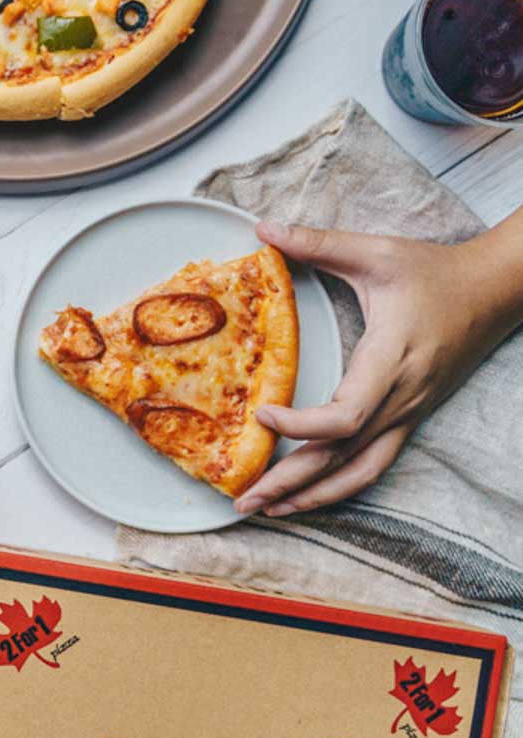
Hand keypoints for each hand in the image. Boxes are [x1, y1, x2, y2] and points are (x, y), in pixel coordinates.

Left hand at [236, 218, 522, 516]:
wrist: (494, 290)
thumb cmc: (434, 272)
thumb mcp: (375, 252)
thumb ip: (317, 244)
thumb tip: (262, 227)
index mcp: (389, 360)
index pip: (346, 416)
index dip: (302, 425)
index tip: (261, 412)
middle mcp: (399, 398)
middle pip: (343, 457)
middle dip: (291, 483)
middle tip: (243, 501)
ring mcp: (408, 413)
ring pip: (361, 472)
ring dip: (314, 496)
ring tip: (269, 510)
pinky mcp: (410, 417)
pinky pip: (374, 465)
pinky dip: (339, 485)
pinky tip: (307, 495)